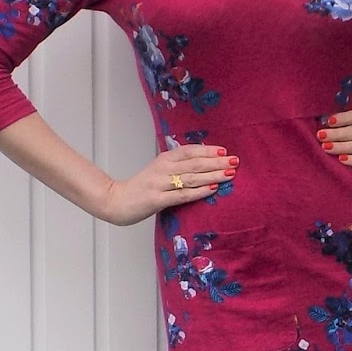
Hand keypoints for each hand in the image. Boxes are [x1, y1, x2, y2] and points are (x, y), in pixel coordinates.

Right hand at [101, 145, 237, 224]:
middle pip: (194, 163)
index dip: (207, 150)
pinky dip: (199, 191)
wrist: (116, 201)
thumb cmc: (142, 187)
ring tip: (230, 173)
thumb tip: (203, 164)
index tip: (224, 150)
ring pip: (191, 177)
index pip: (189, 151)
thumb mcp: (159, 171)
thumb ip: (177, 167)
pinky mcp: (157, 200)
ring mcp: (160, 184)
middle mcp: (163, 169)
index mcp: (164, 159)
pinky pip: (182, 195)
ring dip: (213, 175)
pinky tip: (213, 189)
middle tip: (235, 161)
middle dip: (217, 161)